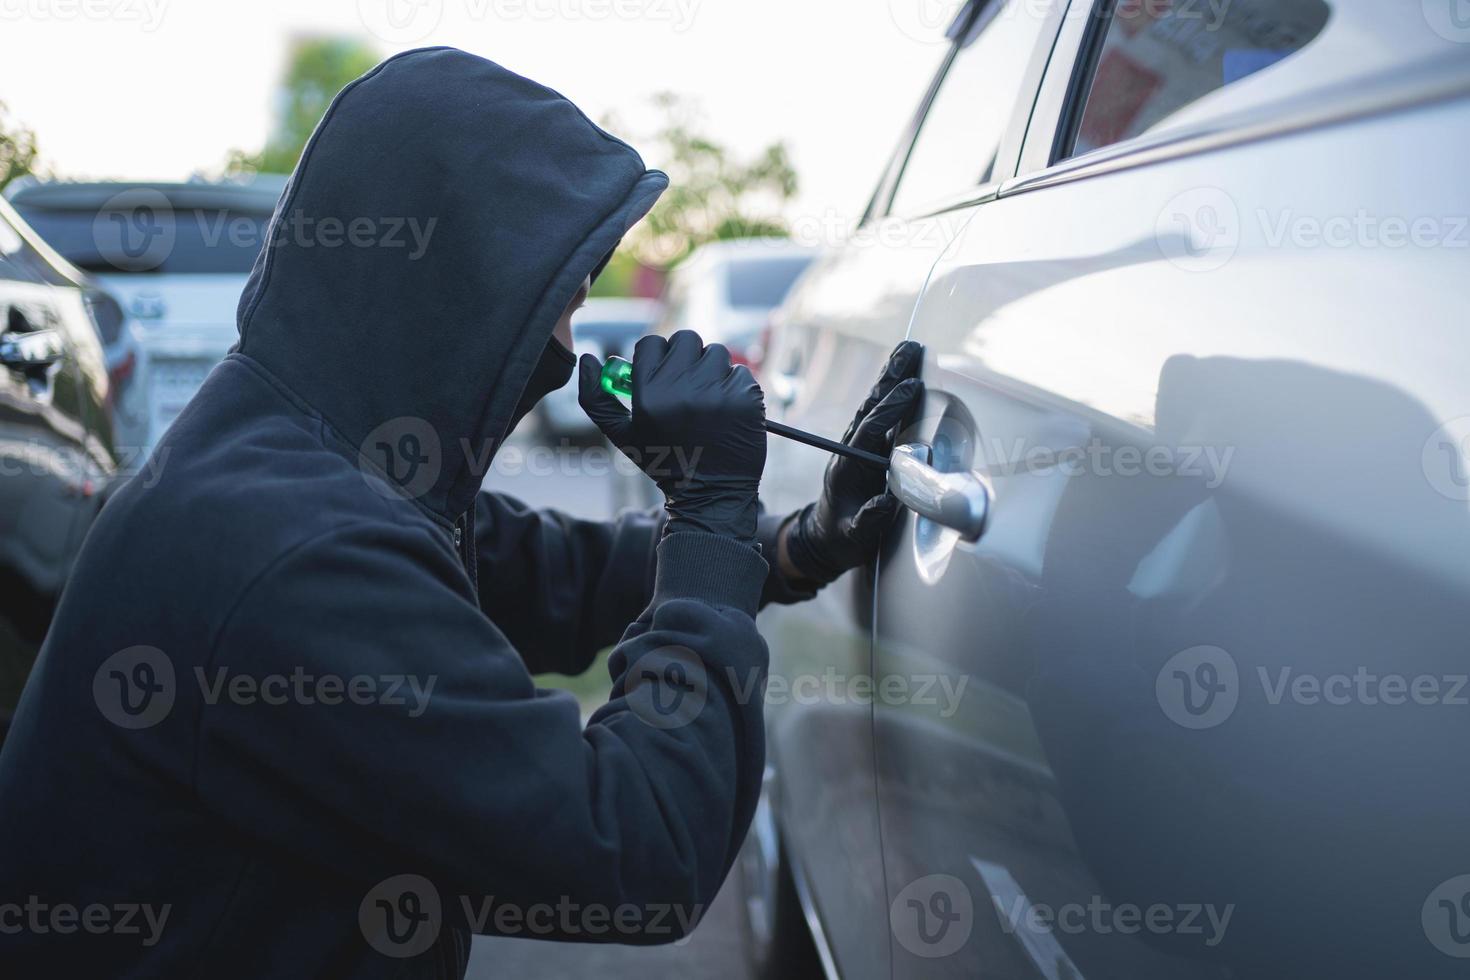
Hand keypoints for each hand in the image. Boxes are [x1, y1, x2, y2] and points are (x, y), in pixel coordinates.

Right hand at [579, 330, 766, 541]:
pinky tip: (728, 412)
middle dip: (685, 358)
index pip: (652, 343)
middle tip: (686, 384)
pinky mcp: (747, 397)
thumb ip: (596, 398)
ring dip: (712, 371)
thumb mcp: (622, 435)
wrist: (712, 494)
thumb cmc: (665, 461)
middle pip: (686, 339)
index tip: (660, 374)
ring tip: (708, 401)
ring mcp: (719, 391)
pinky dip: (735, 388)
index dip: (655, 357)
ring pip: (716, 352)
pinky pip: (740, 372)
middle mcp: (684, 388)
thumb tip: (587, 359)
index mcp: (650, 395)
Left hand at [781, 341, 921, 584]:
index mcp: (848, 466)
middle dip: (891, 377)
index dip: (891, 409)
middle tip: (910, 348)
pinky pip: (881, 414)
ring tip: (908, 350)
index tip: (911, 388)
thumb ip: (867, 522)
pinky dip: (892, 392)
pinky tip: (906, 374)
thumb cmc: (842, 537)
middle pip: (872, 406)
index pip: (871, 430)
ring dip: (892, 377)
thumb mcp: (854, 536)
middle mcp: (852, 449)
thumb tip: (884, 504)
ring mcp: (860, 446)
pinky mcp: (868, 447)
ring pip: (875, 405)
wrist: (825, 537)